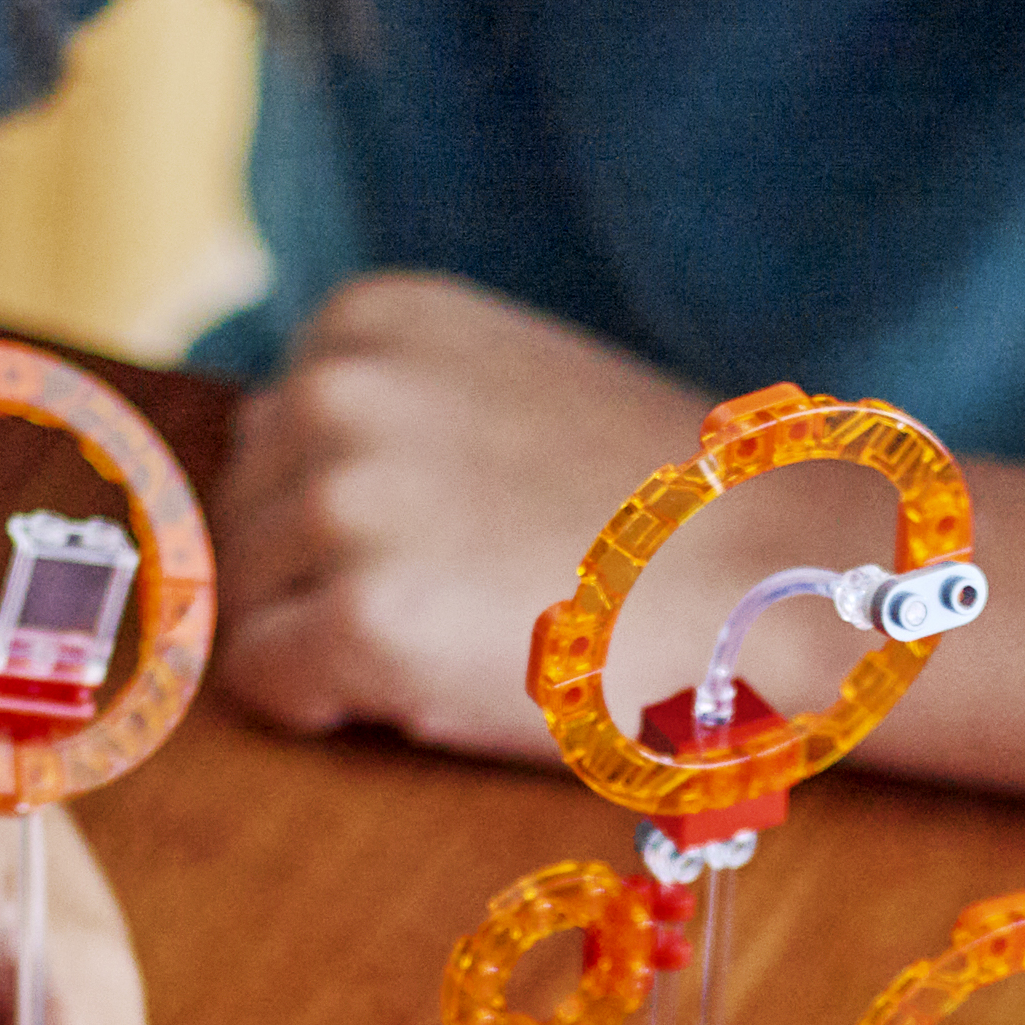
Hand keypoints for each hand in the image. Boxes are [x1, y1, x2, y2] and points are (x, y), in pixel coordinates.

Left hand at [212, 272, 723, 754]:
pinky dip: (324, 705)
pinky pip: (262, 685)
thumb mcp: (504, 383)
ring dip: (328, 639)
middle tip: (466, 602)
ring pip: (246, 601)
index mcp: (368, 318)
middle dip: (322, 576)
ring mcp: (343, 506)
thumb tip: (261, 449)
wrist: (778, 579)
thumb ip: (388, 403)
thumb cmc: (654, 506)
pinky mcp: (359, 622)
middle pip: (246, 516)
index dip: (346, 514)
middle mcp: (335, 391)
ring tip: (464, 636)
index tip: (454, 537)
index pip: (271, 438)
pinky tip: (430, 690)